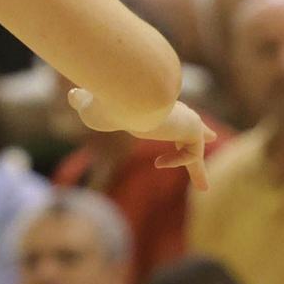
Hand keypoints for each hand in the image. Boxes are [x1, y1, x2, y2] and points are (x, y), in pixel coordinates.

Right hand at [69, 91, 214, 188]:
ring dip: (199, 170)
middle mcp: (173, 111)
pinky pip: (189, 155)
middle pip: (191, 125)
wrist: (129, 94)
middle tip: (212, 136)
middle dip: (201, 133)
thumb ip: (85, 103)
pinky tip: (159, 162)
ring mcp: (185, 119)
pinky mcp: (192, 128)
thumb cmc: (109, 101)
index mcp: (153, 106)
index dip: (172, 118)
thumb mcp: (94, 107)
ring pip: (195, 147)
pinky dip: (174, 161)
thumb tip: (72, 94)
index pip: (166, 112)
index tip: (178, 122)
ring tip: (204, 188)